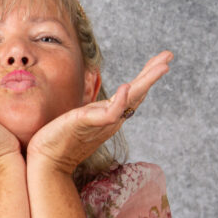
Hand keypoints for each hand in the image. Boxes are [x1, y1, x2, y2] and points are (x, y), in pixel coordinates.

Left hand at [27, 51, 172, 173]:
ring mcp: (102, 122)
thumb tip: (97, 103)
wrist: (48, 161)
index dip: (147, 76)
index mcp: (110, 115)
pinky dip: (120, 101)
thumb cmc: (60, 140)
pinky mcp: (88, 124)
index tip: (161, 60)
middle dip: (153, 73)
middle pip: (138, 93)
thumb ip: (93, 111)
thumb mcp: (81, 119)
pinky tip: (127, 87)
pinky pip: (109, 114)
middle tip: (169, 57)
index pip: (133, 92)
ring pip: (130, 100)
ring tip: (161, 67)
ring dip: (146, 82)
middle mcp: (111, 119)